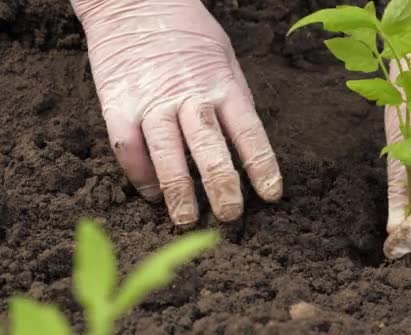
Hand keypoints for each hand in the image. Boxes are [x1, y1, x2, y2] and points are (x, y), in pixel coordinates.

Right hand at [71, 0, 281, 223]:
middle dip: (222, 187)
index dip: (261, 166)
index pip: (248, 132)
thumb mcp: (224, 58)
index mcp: (222, 85)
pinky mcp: (118, 105)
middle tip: (230, 216)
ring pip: (168, 156)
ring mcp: (152, 102)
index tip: (271, 195)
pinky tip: (151, 192)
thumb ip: (233, 98)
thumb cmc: (186, 31)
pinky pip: (129, 149)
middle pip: (209, 150)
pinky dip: (140, 175)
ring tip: (186, 218)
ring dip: (179, 192)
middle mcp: (189, 97)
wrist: (134, 1)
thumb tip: (244, 142)